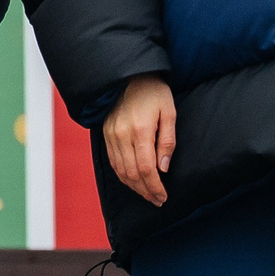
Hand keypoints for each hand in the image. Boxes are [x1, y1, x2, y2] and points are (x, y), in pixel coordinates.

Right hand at [104, 75, 177, 206]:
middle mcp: (122, 135)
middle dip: (146, 191)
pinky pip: (113, 162)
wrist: (129, 74)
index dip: (155, 186)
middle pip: (132, 174)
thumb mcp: (168, 112)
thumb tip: (163, 168)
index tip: (163, 197)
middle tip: (157, 201)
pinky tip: (133, 182)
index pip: (147, 169)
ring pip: (121, 171)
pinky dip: (122, 176)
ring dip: (134, 187)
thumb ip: (167, 141)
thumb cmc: (153, 91)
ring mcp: (111, 135)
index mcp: (140, 130)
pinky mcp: (106, 134)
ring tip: (147, 195)